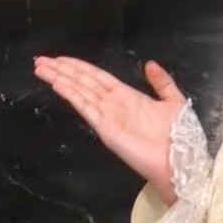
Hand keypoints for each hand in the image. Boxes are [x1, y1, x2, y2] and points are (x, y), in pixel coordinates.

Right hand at [33, 55, 185, 204]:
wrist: (181, 163)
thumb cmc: (179, 137)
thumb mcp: (174, 101)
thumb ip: (162, 82)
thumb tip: (149, 63)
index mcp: (128, 97)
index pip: (97, 77)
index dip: (79, 67)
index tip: (61, 59)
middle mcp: (114, 105)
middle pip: (83, 82)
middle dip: (62, 70)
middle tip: (41, 60)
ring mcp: (108, 117)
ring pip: (80, 92)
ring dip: (60, 79)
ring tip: (41, 68)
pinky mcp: (106, 129)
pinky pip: (86, 107)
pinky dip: (71, 94)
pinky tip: (58, 84)